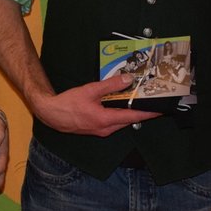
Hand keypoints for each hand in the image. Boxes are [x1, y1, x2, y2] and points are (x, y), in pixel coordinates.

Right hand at [32, 75, 157, 137]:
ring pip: (121, 122)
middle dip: (141, 112)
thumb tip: (127, 79)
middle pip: (129, 121)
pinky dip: (120, 114)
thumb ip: (110, 85)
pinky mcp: (96, 129)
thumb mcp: (90, 90)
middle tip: (151, 102)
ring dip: (130, 113)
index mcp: (105, 120)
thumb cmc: (68, 104)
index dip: (148, 113)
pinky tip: (120, 105)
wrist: (51, 114)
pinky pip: (113, 122)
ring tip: (138, 102)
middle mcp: (105, 129)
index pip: (133, 117)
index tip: (160, 110)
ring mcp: (101, 131)